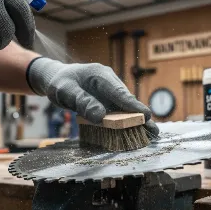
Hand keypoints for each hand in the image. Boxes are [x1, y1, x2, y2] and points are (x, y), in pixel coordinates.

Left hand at [28, 58, 158, 136]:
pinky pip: (118, 111)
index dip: (132, 105)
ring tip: (151, 134)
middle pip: (126, 100)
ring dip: (136, 120)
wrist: (57, 79)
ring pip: (124, 107)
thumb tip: (100, 116)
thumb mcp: (65, 91)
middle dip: (140, 115)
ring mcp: (109, 92)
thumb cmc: (60, 83)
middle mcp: (109, 82)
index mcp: (100, 75)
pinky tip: (136, 132)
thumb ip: (82, 101)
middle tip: (153, 130)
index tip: (145, 115)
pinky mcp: (107, 101)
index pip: (118, 91)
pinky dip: (126, 121)